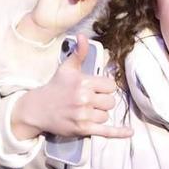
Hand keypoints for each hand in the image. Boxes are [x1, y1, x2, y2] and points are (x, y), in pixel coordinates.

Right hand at [11, 38, 129, 144]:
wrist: (38, 109)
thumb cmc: (56, 87)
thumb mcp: (67, 68)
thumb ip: (79, 52)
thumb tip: (83, 36)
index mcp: (84, 82)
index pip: (110, 85)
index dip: (105, 87)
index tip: (96, 88)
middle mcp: (84, 99)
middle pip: (110, 101)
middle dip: (103, 101)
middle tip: (91, 100)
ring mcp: (83, 115)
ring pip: (106, 116)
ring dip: (100, 114)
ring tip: (87, 111)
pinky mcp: (82, 129)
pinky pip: (105, 131)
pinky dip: (118, 133)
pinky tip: (129, 133)